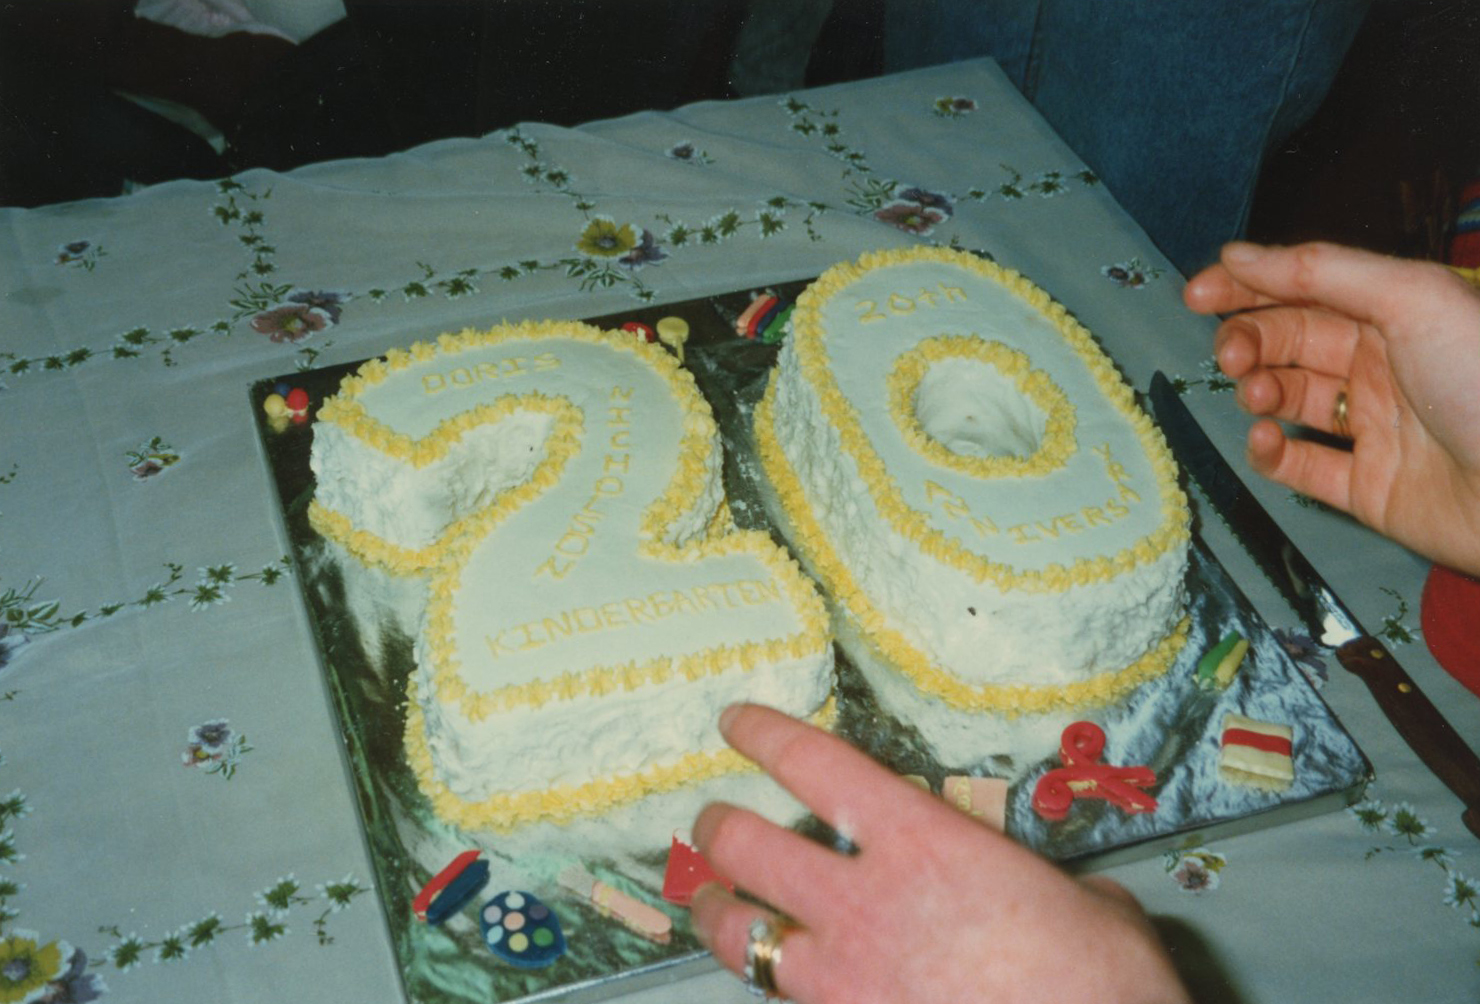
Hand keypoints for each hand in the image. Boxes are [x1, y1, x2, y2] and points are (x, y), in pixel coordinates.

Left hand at [688, 704, 1189, 1003]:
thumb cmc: (1100, 987)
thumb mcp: (1094, 913)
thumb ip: (1051, 890)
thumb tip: (1074, 903)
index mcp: (921, 843)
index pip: (814, 764)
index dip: (764, 734)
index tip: (736, 720)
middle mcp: (861, 903)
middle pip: (746, 846)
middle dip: (716, 827)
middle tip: (711, 821)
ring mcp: (839, 979)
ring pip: (736, 934)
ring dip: (713, 911)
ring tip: (708, 900)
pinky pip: (779, 1000)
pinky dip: (772, 986)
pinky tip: (780, 984)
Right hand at [1184, 241, 1479, 576]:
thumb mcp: (1412, 297)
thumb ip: (1322, 271)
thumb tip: (1242, 255)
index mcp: (1398, 313)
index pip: (1306, 288)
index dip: (1249, 286)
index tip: (1199, 293)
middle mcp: (1384, 365)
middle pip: (1291, 341)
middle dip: (1250, 340)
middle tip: (1231, 354)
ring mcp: (1375, 427)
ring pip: (1291, 400)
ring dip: (1259, 390)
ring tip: (1256, 395)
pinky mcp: (1368, 487)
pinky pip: (1303, 468)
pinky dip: (1271, 454)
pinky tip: (1265, 441)